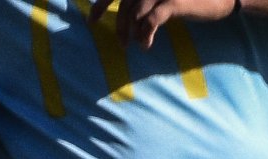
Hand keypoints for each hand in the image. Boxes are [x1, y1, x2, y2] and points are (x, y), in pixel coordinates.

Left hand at [90, 0, 233, 48]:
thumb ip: (145, 2)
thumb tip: (124, 17)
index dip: (101, 4)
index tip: (92, 21)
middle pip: (124, 2)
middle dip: (118, 25)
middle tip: (121, 43)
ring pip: (134, 12)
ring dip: (130, 32)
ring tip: (134, 45)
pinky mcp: (175, 1)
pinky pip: (151, 21)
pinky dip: (145, 35)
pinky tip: (147, 45)